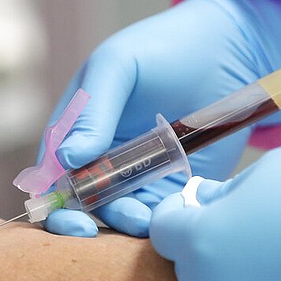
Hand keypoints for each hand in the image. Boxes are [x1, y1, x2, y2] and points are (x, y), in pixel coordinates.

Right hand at [43, 0, 280, 237]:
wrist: (229, 48)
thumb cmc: (163, 48)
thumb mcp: (118, 66)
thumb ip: (91, 111)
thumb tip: (68, 160)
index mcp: (77, 128)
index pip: (52, 171)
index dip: (51, 198)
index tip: (65, 214)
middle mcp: (102, 156)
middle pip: (79, 201)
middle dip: (79, 221)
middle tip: (89, 232)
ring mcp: (137, 174)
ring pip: (117, 213)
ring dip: (121, 222)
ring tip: (140, 218)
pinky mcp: (173, 185)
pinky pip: (156, 213)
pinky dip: (156, 222)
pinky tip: (164, 218)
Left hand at [149, 144, 280, 280]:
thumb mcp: (265, 171)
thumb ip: (225, 194)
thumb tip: (208, 205)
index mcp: (202, 240)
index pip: (162, 231)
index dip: (174, 215)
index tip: (190, 207)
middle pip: (190, 268)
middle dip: (205, 247)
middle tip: (241, 226)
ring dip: (238, 276)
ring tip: (279, 253)